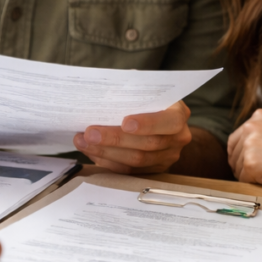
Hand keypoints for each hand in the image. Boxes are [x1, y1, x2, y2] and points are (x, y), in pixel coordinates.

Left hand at [73, 101, 192, 173]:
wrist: (162, 123)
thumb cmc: (150, 101)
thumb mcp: (147, 91)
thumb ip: (134, 91)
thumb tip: (107, 91)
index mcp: (179, 114)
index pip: (170, 121)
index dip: (148, 124)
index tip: (125, 123)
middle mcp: (178, 138)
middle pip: (148, 144)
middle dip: (115, 139)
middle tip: (89, 133)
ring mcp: (167, 157)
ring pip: (136, 161)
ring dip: (106, 152)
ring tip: (83, 142)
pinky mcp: (153, 170)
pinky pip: (129, 171)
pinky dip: (108, 161)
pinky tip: (91, 152)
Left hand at [227, 109, 261, 191]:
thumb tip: (246, 149)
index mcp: (258, 116)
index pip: (236, 140)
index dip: (242, 156)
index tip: (252, 165)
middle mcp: (250, 126)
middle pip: (234, 155)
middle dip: (245, 168)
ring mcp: (249, 144)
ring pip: (238, 169)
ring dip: (252, 177)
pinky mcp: (252, 163)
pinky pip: (244, 181)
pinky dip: (257, 185)